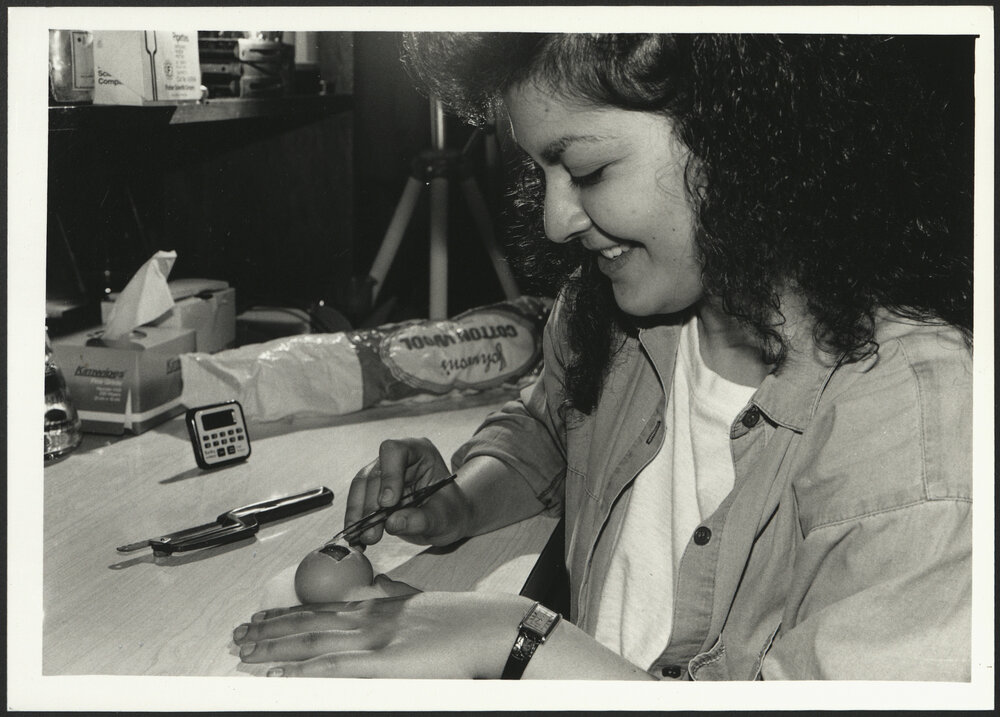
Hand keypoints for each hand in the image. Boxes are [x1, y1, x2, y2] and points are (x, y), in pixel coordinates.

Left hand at [233, 590, 531, 677]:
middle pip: (307, 625)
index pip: (320, 609)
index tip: (262, 618)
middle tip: (237, 636)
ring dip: (274, 649)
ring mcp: (373, 640)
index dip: (287, 615)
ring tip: (245, 652)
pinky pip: (334, 669)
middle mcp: (368, 618)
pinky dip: (304, 672)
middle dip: (269, 632)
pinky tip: (280, 676)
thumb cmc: (465, 619)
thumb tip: (379, 585)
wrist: (490, 627)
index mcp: (377, 605)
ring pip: (311, 644)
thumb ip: (395, 592)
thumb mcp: (423, 598)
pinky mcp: (383, 664)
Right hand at [345, 438, 472, 546]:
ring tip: (363, 539)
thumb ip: (422, 519)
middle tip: (372, 535)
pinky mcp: (373, 490)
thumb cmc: (451, 512)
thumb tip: (391, 523)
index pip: (395, 451)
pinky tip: (357, 539)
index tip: (388, 504)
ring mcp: (383, 472)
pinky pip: (358, 501)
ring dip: (358, 514)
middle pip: (374, 473)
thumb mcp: (444, 518)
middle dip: (371, 506)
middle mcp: (398, 458)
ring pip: (361, 487)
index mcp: (420, 451)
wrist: (448, 519)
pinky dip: (356, 520)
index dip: (388, 475)